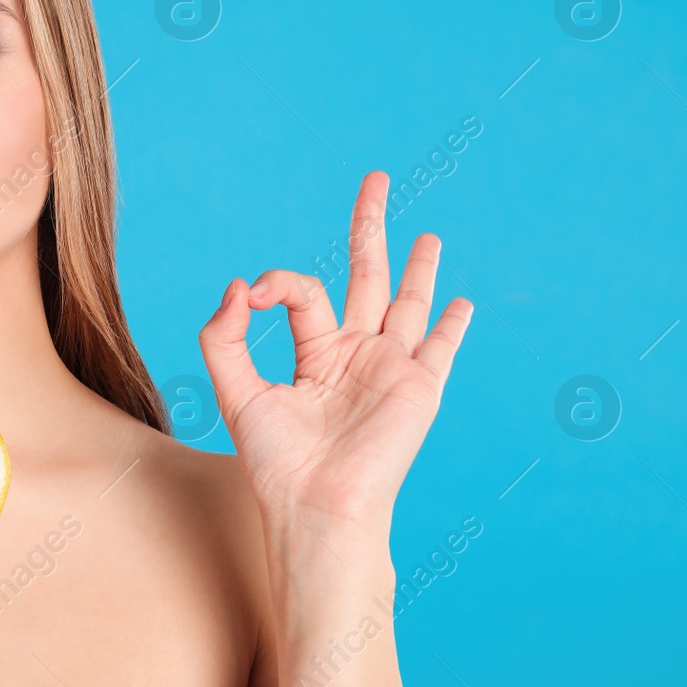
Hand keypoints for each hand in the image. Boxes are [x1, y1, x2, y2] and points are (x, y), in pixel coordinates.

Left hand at [199, 171, 473, 537]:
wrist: (315, 507)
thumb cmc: (275, 462)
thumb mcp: (236, 391)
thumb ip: (224, 337)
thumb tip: (238, 285)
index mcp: (315, 352)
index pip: (304, 291)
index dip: (278, 281)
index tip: (255, 292)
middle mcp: (355, 353)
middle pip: (365, 274)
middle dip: (370, 226)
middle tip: (375, 179)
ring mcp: (391, 368)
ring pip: (409, 303)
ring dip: (419, 268)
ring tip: (428, 235)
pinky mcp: (420, 388)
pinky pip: (441, 349)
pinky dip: (453, 326)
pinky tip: (462, 303)